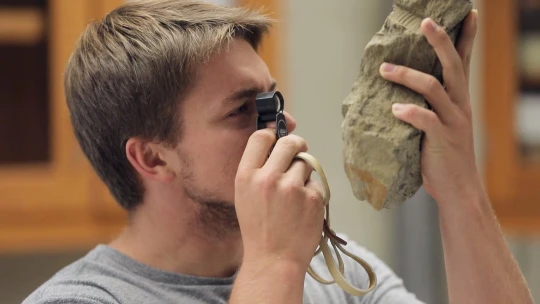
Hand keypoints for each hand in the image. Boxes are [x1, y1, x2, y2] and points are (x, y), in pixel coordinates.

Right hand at [235, 129, 324, 269]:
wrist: (273, 260)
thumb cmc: (259, 228)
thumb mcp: (245, 195)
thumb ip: (257, 169)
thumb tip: (275, 142)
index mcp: (246, 176)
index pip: (261, 137)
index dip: (272, 134)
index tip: (277, 139)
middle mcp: (268, 178)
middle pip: (289, 142)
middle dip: (297, 145)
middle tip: (299, 152)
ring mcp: (292, 188)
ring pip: (306, 163)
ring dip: (303, 174)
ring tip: (294, 196)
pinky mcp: (312, 198)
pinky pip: (316, 183)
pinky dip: (312, 193)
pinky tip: (302, 209)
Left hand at [379, 10, 480, 203]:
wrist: (458, 189)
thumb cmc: (442, 156)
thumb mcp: (438, 126)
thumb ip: (425, 108)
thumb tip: (393, 96)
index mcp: (459, 100)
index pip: (464, 62)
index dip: (466, 37)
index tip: (467, 13)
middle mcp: (460, 105)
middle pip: (453, 65)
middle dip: (440, 41)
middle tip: (424, 23)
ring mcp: (453, 122)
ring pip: (435, 88)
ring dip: (408, 76)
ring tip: (384, 70)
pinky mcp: (443, 139)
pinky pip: (427, 120)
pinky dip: (410, 112)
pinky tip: (395, 110)